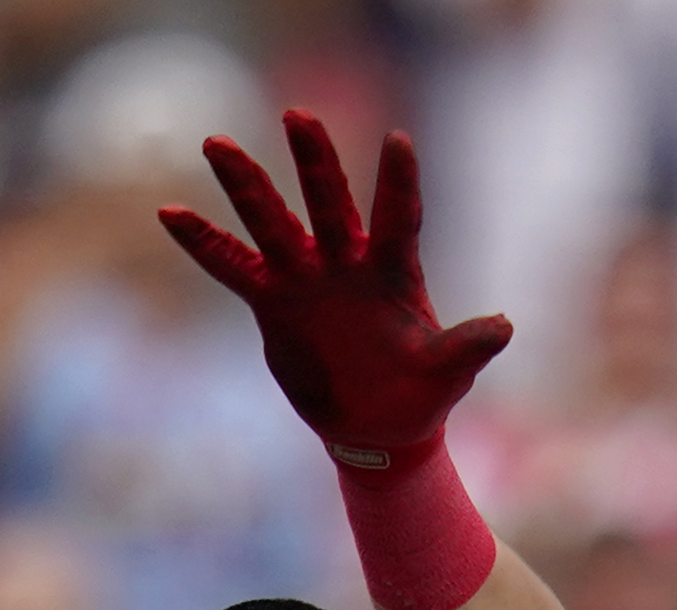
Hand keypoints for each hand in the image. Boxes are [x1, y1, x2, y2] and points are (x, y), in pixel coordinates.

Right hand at [159, 110, 508, 465]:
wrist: (379, 428)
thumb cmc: (421, 395)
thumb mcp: (447, 374)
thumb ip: (467, 348)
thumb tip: (505, 326)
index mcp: (393, 273)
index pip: (399, 217)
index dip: (399, 183)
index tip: (398, 140)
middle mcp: (347, 264)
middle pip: (329, 203)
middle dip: (315, 162)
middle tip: (299, 114)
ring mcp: (307, 279)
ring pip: (273, 222)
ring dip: (247, 186)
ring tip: (217, 144)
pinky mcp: (274, 302)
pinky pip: (233, 266)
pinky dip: (205, 243)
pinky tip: (171, 213)